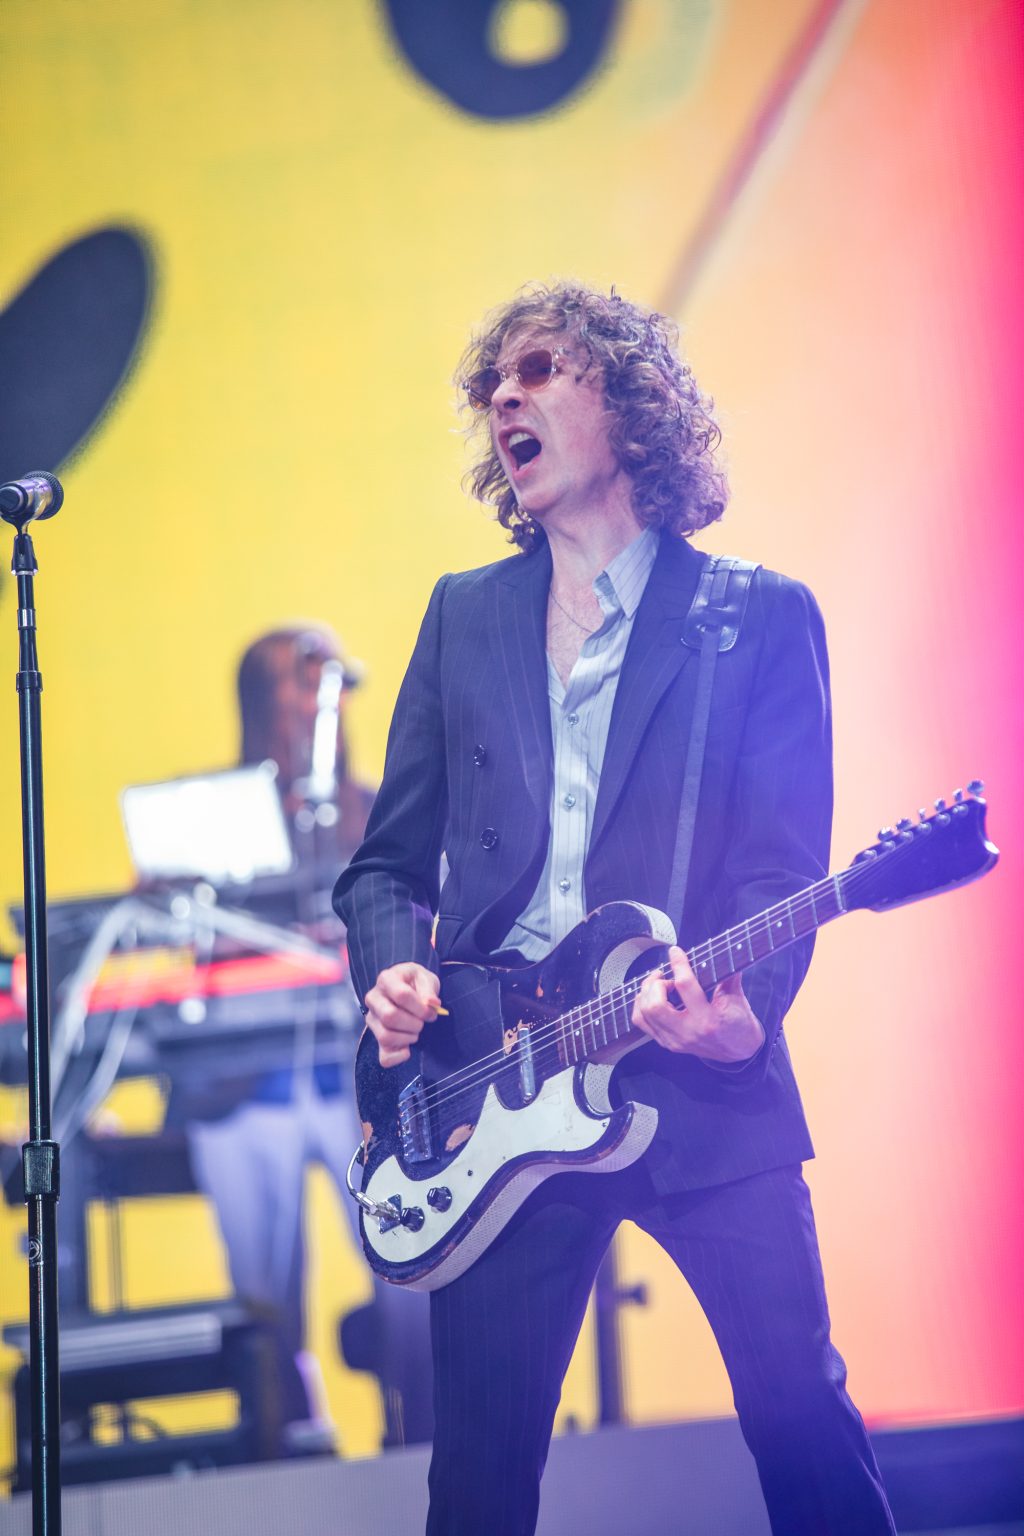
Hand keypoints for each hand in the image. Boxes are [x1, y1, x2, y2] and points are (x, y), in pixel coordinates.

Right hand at [364, 961, 441, 1067]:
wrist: (407, 989)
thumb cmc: (416, 983)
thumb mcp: (426, 978)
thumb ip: (429, 989)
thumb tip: (432, 1003)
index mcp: (386, 979)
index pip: (401, 995)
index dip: (421, 1007)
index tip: (431, 1011)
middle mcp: (373, 999)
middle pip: (390, 1017)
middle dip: (414, 1023)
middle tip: (422, 1022)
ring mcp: (372, 1019)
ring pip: (386, 1036)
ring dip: (408, 1037)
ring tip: (416, 1031)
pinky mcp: (376, 1038)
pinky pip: (384, 1057)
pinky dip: (399, 1057)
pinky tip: (408, 1049)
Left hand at [632, 945, 764, 1063]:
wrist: (738, 1052)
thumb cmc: (739, 1023)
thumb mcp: (737, 998)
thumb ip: (728, 975)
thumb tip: (724, 951)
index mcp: (708, 1020)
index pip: (685, 986)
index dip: (678, 964)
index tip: (675, 952)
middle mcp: (688, 1032)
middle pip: (655, 1005)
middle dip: (655, 984)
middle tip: (664, 975)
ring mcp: (675, 1041)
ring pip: (645, 1014)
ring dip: (646, 993)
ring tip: (657, 984)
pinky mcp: (667, 1043)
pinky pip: (642, 1022)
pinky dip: (641, 1005)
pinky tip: (650, 996)